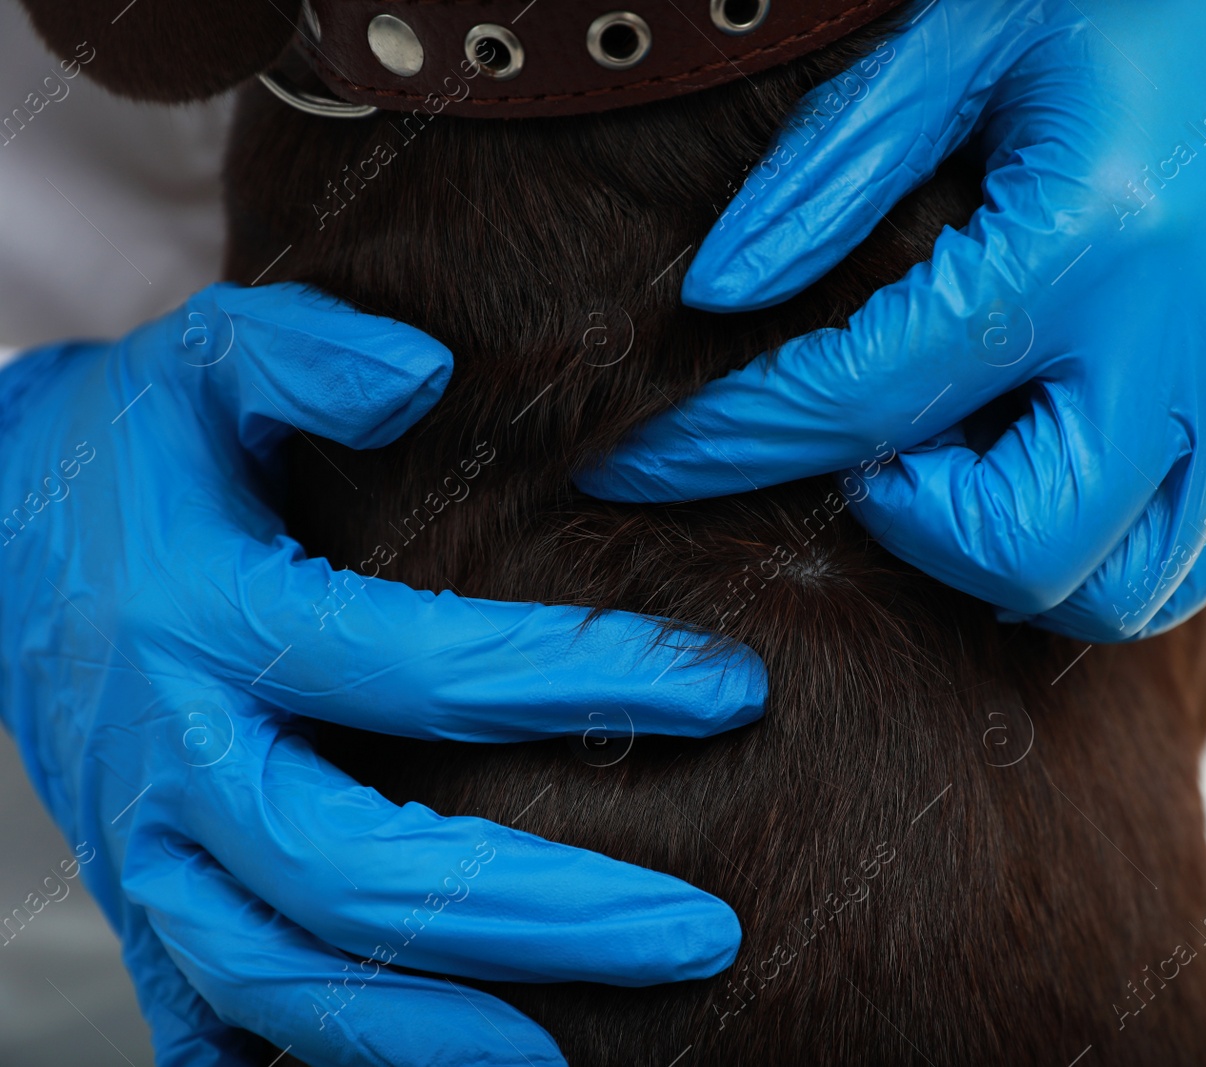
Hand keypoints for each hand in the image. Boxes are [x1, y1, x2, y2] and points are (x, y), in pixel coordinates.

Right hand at [0, 284, 765, 1066]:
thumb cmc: (139, 448)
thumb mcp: (208, 362)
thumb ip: (307, 353)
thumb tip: (428, 372)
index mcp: (206, 616)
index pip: (420, 667)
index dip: (582, 679)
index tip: (730, 688)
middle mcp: (173, 754)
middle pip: (361, 869)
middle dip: (543, 914)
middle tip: (703, 931)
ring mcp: (143, 848)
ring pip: (286, 975)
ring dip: (436, 1032)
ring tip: (581, 1055)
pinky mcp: (134, 898)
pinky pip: (217, 1011)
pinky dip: (320, 1060)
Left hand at [575, 0, 1205, 640]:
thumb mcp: (956, 31)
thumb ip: (830, 170)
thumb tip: (717, 294)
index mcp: (1095, 238)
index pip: (869, 401)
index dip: (728, 446)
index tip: (635, 466)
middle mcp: (1185, 339)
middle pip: (1023, 549)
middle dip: (902, 528)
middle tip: (855, 450)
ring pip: (1122, 587)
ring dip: (1002, 561)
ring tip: (945, 466)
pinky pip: (1189, 554)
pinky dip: (1092, 552)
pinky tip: (1029, 466)